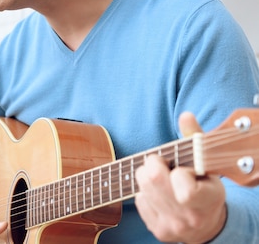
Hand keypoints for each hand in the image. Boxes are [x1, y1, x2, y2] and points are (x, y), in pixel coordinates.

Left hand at [134, 112, 226, 242]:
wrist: (205, 224)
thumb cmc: (205, 186)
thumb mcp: (207, 164)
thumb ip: (195, 138)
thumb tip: (185, 115)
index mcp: (207, 199)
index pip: (182, 182)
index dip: (178, 171)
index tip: (183, 169)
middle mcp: (189, 217)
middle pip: (151, 179)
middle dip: (153, 165)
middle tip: (163, 165)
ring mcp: (172, 226)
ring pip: (142, 187)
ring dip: (148, 178)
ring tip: (163, 179)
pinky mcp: (158, 230)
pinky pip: (139, 200)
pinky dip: (146, 193)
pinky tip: (159, 195)